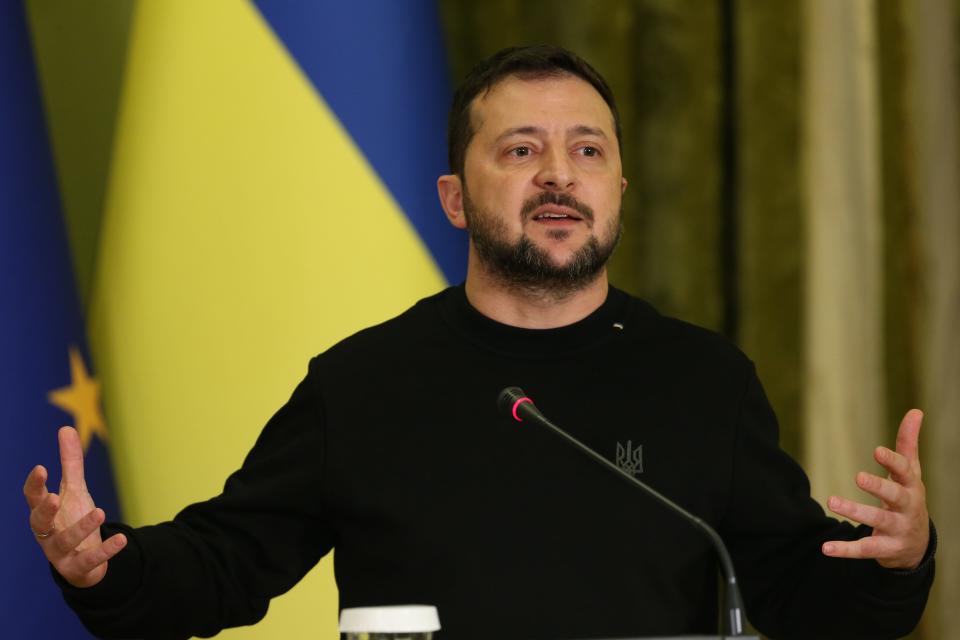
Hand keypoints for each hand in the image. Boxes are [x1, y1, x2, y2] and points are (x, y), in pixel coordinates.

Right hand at [23, 426, 126, 586]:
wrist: (83, 561)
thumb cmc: (72, 519)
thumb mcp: (74, 490)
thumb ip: (70, 463)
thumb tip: (65, 428)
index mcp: (44, 512)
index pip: (33, 498)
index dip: (35, 484)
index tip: (41, 468)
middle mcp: (47, 533)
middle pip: (40, 522)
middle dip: (45, 510)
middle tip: (55, 496)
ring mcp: (60, 552)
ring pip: (66, 541)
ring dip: (82, 527)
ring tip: (100, 512)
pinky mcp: (78, 567)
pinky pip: (90, 560)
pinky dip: (106, 550)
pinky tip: (121, 539)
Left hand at [821, 409, 929, 568]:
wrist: (916, 544)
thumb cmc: (908, 498)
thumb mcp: (911, 473)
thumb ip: (908, 444)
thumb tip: (916, 411)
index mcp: (912, 487)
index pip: (906, 472)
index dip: (893, 462)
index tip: (877, 451)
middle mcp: (908, 508)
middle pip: (895, 497)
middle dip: (878, 487)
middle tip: (857, 476)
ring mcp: (898, 529)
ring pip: (877, 520)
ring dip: (855, 511)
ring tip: (832, 500)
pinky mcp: (885, 548)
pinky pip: (865, 549)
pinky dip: (846, 550)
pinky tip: (826, 548)